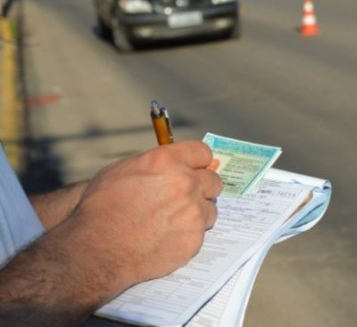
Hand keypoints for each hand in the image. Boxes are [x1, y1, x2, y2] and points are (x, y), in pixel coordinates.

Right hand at [56, 140, 222, 290]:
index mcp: (167, 161)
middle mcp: (185, 184)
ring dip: (197, 214)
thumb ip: (155, 165)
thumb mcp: (121, 171)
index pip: (202, 152)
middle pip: (213, 181)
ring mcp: (193, 213)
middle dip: (202, 188)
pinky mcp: (195, 239)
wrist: (96, 250)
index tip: (197, 168)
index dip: (199, 161)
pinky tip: (167, 238)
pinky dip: (187, 236)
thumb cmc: (101, 209)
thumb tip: (174, 164)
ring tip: (172, 221)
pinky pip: (201, 234)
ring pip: (210, 209)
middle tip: (187, 197)